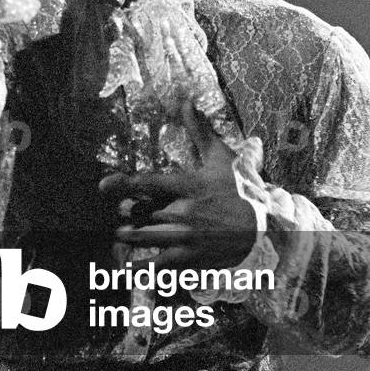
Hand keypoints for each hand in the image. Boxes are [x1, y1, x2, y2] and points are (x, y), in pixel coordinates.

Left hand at [98, 101, 256, 270]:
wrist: (265, 226)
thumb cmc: (241, 189)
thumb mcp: (220, 157)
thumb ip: (199, 130)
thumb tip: (186, 101)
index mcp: (188, 186)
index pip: (149, 184)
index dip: (123, 185)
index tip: (103, 186)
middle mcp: (185, 212)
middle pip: (144, 214)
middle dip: (128, 214)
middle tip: (123, 213)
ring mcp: (188, 238)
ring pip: (148, 240)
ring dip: (131, 239)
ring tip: (121, 237)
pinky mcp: (193, 259)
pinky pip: (161, 267)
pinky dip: (143, 269)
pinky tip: (130, 269)